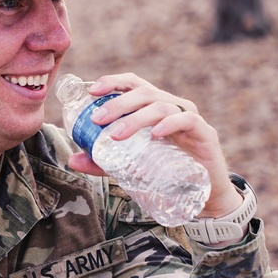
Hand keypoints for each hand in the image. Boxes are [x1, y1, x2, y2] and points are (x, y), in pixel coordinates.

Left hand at [64, 72, 241, 217]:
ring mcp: (188, 117)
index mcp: (153, 107)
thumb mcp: (129, 166)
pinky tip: (155, 134)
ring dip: (136, 118)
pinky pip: (187, 120)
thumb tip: (72, 160)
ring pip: (162, 105)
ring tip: (117, 136)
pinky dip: (169, 124)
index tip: (92, 90)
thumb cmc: (166, 172)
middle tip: (98, 120)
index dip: (113, 82)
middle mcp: (171, 106)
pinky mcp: (204, 132)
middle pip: (144, 92)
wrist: (204, 195)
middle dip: (118, 103)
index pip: (133, 84)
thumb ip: (103, 162)